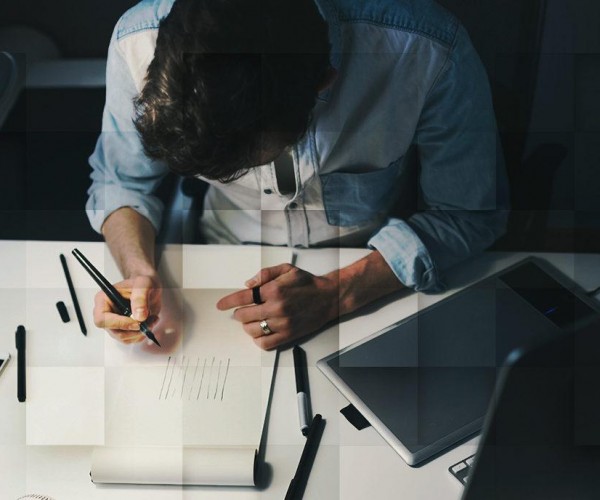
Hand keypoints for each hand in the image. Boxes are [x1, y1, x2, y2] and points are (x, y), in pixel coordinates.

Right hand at [93, 274, 161, 343]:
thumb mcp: (145, 284)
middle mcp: (106, 314)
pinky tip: (150, 322)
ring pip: (124, 338)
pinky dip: (143, 334)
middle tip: (149, 321)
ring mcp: (114, 323)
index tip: (137, 322)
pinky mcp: (124, 329)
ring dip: (141, 332)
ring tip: (152, 319)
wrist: (149, 287)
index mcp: (103, 300)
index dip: (119, 324)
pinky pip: (132, 339)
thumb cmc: (143, 282)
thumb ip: (141, 298)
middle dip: (134, 330)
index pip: (102, 320)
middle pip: (114, 332)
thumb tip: (139, 316)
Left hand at [216, 264, 338, 349]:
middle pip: (244, 315)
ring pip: (252, 330)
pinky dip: (258, 339)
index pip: (243, 297)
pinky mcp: (288, 335)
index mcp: (274, 290)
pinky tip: (260, 331)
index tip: (221, 305)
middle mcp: (277, 308)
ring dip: (247, 326)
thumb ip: (265, 274)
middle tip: (242, 311)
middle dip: (239, 313)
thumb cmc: (308, 283)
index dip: (228, 302)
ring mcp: (282, 323)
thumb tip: (248, 284)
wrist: (328, 298)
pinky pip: (265, 343)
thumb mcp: (287, 269)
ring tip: (252, 321)